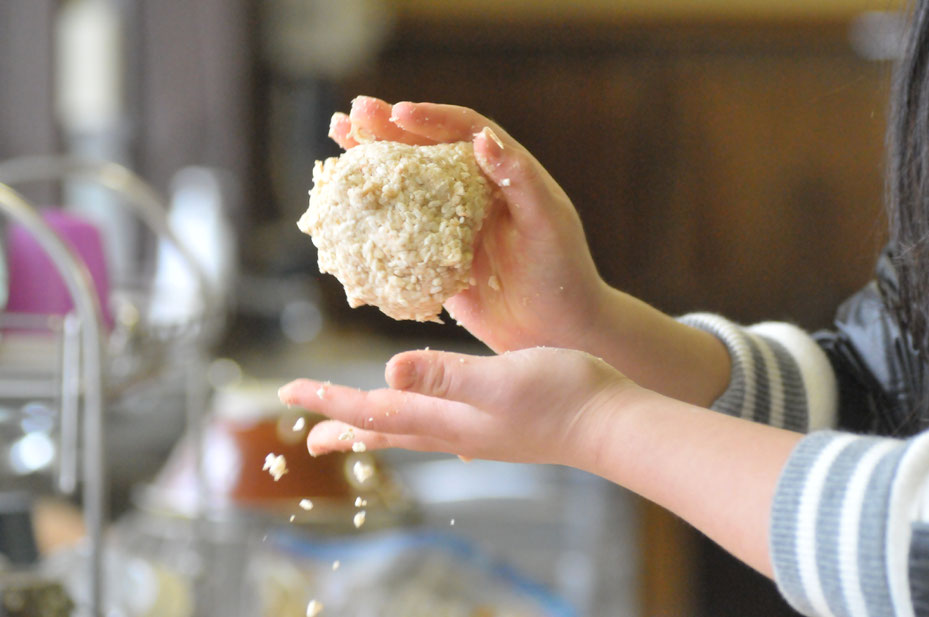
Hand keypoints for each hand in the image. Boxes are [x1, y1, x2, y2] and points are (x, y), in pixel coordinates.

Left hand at [277, 347, 634, 468]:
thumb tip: (388, 370)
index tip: (289, 392)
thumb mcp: (500, 378)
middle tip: (307, 438)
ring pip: (411, 431)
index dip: (330, 400)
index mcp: (446, 416)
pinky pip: (441, 428)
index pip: (374, 409)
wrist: (610, 423)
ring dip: (376, 428)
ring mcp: (476, 432)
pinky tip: (430, 427)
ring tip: (354, 432)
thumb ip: (446, 375)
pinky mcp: (497, 426)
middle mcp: (454, 429)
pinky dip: (419, 425)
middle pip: (385, 428)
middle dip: (343, 426)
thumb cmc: (562, 396)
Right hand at [328, 96, 608, 353]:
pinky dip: (371, 218)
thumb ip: (517, 178)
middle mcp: (472, 191)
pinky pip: (398, 232)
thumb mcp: (547, 222)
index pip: (462, 130)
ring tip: (337, 145)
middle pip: (423, 150)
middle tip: (350, 117)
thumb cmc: (563, 272)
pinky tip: (343, 207)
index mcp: (501, 173)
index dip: (429, 118)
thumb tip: (483, 139)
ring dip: (371, 165)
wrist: (558, 332)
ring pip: (404, 185)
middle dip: (386, 130)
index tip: (397, 113)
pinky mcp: (433, 257)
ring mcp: (449, 224)